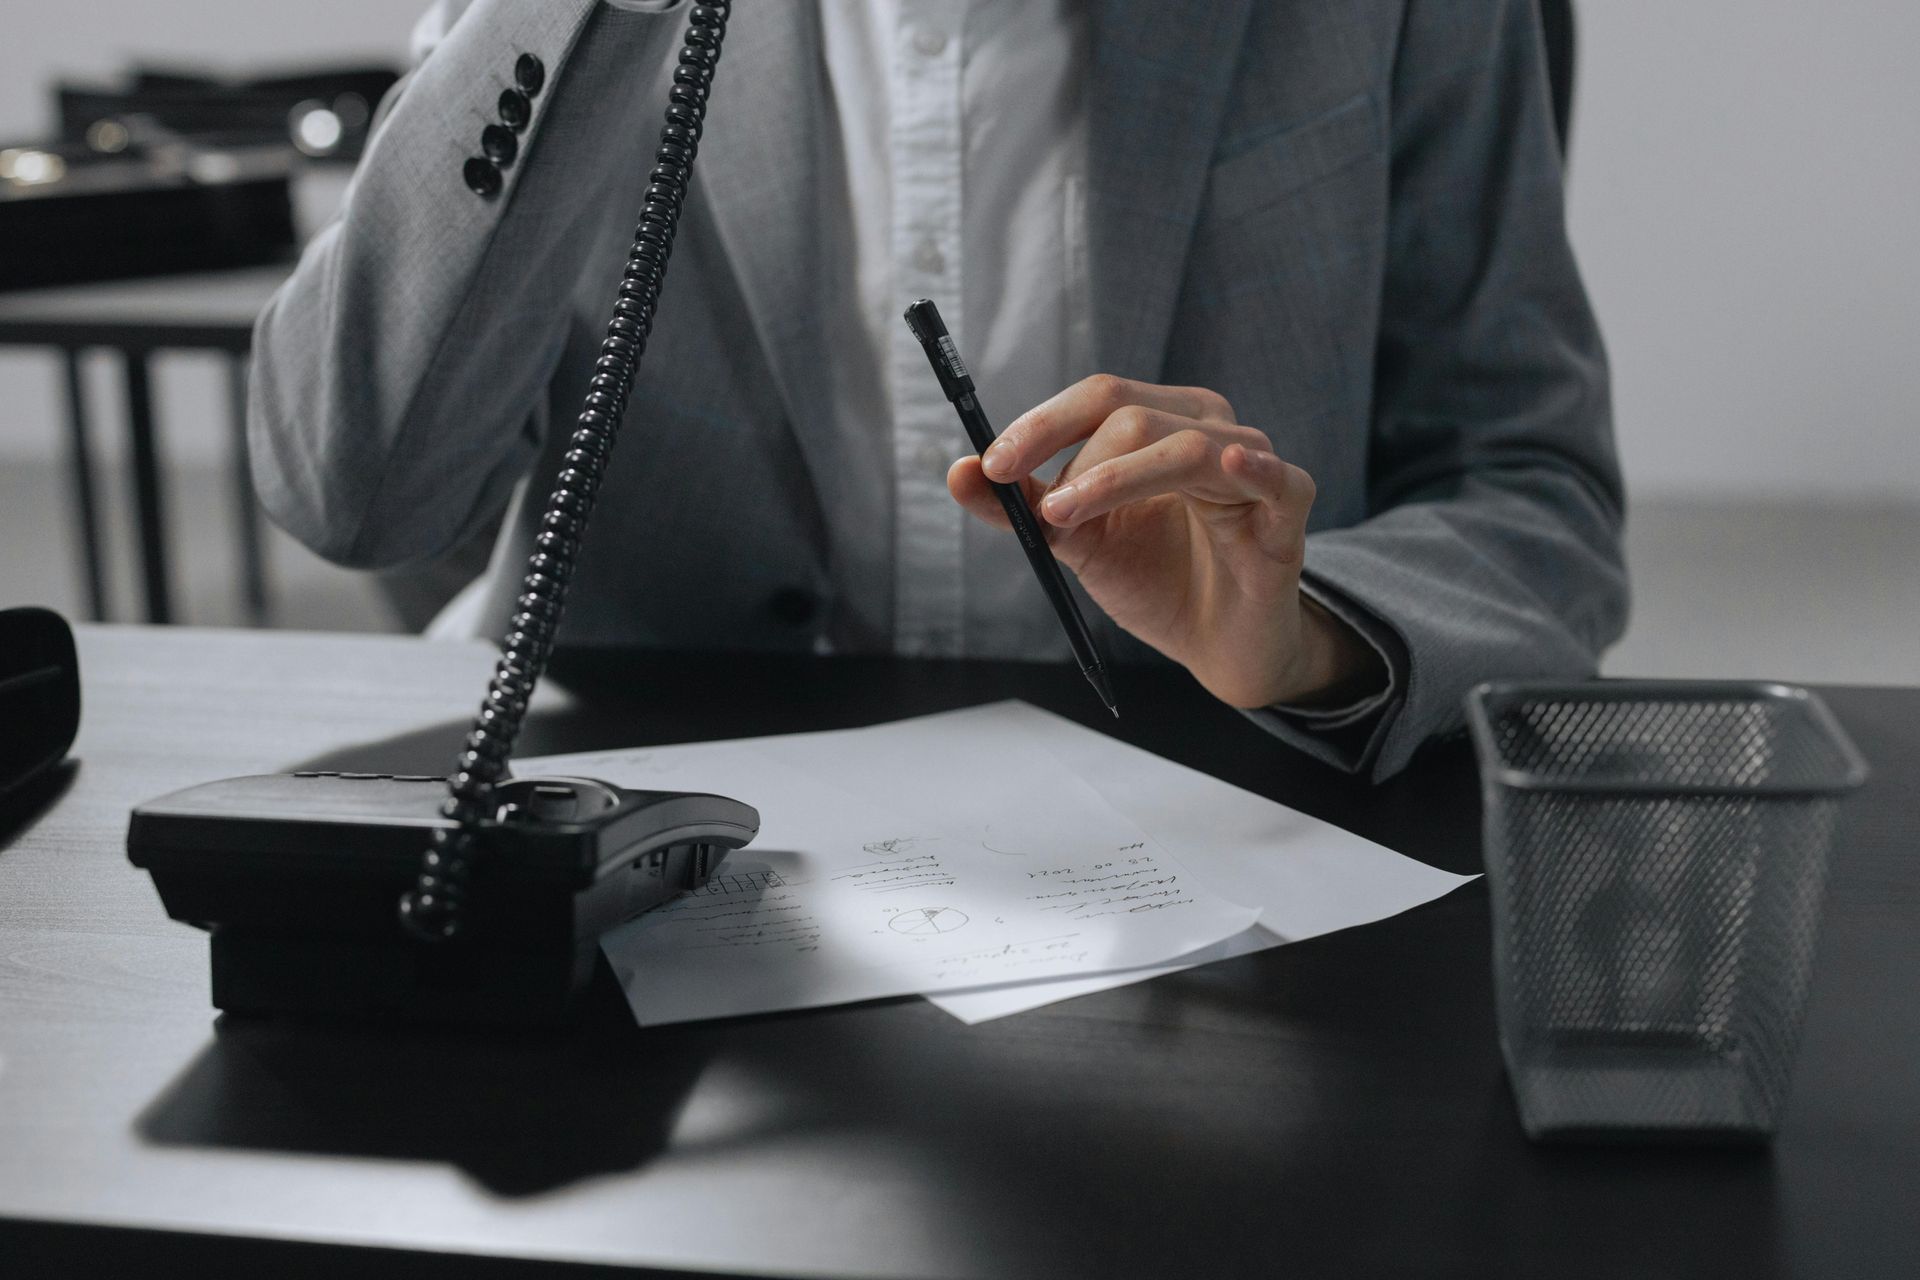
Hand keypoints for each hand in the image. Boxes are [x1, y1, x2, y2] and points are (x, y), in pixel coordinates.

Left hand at [946, 374, 1383, 708]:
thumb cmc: (1157, 580)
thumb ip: (1024, 508)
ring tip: (1073, 514)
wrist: (1217, 645)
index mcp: (1163, 422)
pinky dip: (1252, 468)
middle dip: (1075, 459)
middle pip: (1134, 416)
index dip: (1043, 424)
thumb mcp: (1079, 543)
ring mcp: (1254, 465)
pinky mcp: (1288, 511)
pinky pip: (1276, 479)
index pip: (1101, 396)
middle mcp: (1210, 429)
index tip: (992, 465)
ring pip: (1184, 447)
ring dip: (1117, 478)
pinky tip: (1230, 464)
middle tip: (1042, 509)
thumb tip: (957, 472)